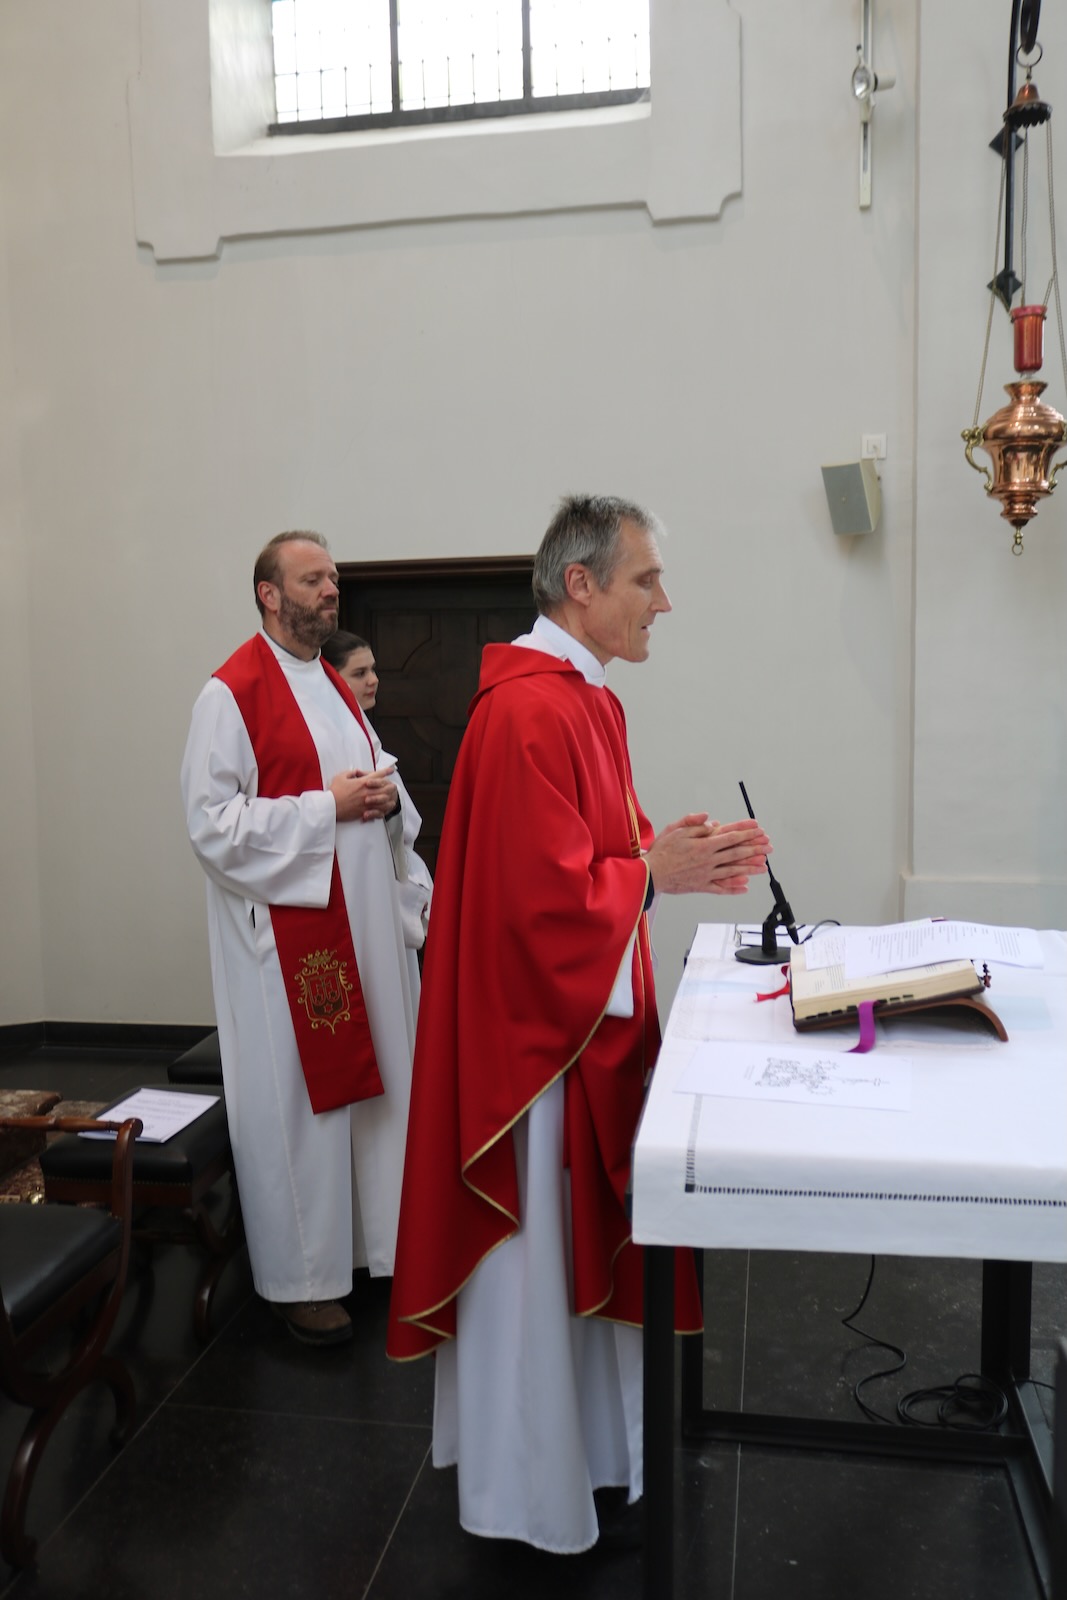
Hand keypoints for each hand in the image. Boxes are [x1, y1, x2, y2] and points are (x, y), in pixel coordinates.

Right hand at [329, 766, 397, 822]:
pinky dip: (383, 810)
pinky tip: (385, 809)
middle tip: (394, 785)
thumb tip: (356, 772)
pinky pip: (377, 811)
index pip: (378, 775)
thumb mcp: (340, 777)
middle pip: (384, 788)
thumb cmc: (334, 792)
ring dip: (389, 798)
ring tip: (392, 798)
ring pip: (383, 800)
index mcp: (362, 782)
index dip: (386, 771)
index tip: (391, 770)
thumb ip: (350, 773)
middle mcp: (367, 792)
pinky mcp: (364, 811)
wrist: (330, 807)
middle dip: (390, 786)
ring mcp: (367, 802)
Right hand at [644, 815, 769, 896]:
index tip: (758, 829)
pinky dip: (733, 888)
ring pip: (733, 871)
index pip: (730, 837)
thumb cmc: (661, 851)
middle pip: (736, 853)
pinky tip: (745, 887)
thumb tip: (712, 821)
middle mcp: (708, 860)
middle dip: (754, 848)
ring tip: (764, 866)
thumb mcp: (675, 830)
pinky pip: (721, 888)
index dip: (745, 832)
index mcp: (703, 845)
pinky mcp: (701, 886)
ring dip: (750, 868)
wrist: (650, 874)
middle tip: (768, 846)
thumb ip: (694, 823)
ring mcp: (706, 875)